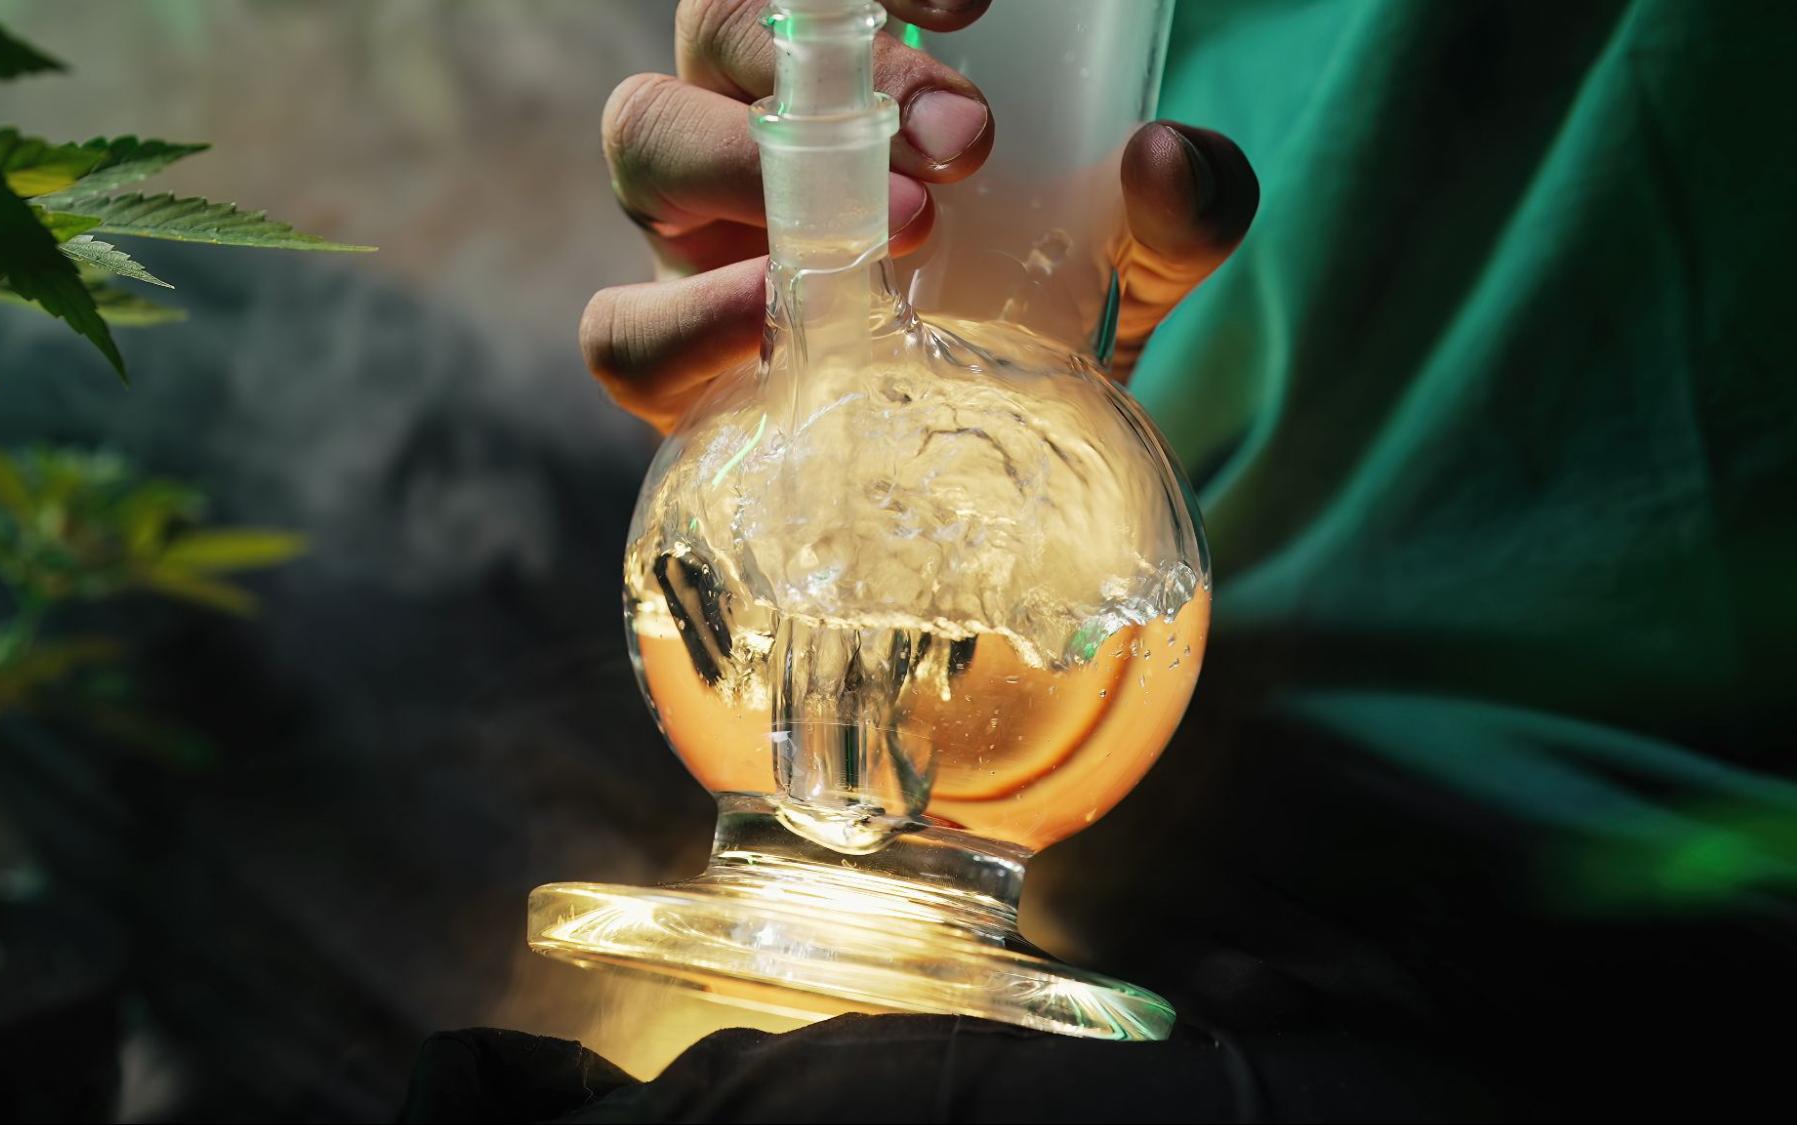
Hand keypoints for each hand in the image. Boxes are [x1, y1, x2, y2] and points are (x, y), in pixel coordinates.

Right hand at [581, 0, 1258, 431]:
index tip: (972, 1)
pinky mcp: (673, 373)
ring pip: (642, 141)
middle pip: (709, 34)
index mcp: (832, 81)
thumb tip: (1164, 156)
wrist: (1007, 478)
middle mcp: (744, 138)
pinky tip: (778, 333)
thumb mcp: (1135, 263)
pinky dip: (682, 324)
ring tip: (900, 227)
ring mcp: (693, 249)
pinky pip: (618, 333)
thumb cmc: (1045, 325)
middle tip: (964, 136)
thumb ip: (1179, 209)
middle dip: (831, 65)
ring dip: (749, 159)